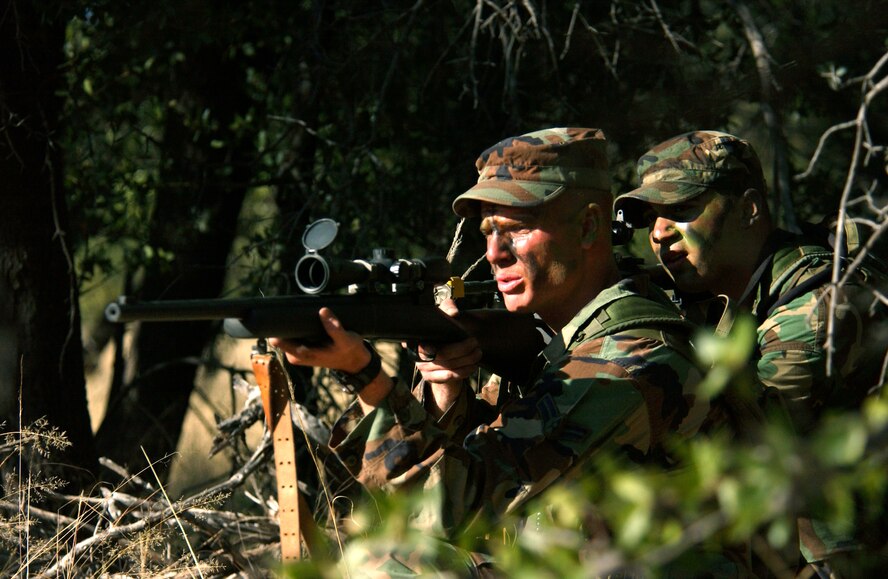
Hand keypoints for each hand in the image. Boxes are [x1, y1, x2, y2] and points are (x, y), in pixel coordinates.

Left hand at [269, 307, 392, 410]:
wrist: (355, 361)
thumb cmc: (349, 351)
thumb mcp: (345, 339)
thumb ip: (334, 327)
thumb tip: (323, 311)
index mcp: (303, 354)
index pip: (278, 340)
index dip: (277, 327)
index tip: (284, 315)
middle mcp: (297, 355)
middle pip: (279, 336)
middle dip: (285, 324)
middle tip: (296, 311)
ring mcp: (298, 352)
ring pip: (286, 335)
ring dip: (291, 325)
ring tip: (303, 316)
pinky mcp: (302, 349)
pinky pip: (292, 336)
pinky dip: (296, 328)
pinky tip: (306, 321)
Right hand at [411, 297, 482, 416]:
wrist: (442, 350)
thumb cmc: (443, 330)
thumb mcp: (444, 316)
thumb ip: (448, 308)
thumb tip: (454, 313)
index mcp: (416, 337)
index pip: (422, 342)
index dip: (431, 346)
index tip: (446, 344)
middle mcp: (416, 354)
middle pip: (442, 354)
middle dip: (462, 350)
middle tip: (475, 343)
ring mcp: (422, 367)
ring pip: (448, 367)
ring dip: (467, 360)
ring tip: (478, 353)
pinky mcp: (431, 377)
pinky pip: (449, 377)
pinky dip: (464, 372)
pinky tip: (473, 365)